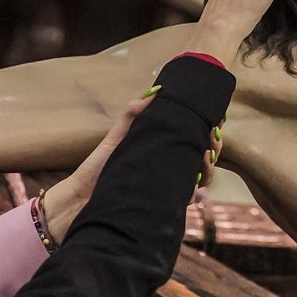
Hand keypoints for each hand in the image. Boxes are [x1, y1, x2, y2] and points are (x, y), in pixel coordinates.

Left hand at [39, 96, 223, 241]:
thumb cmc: (97, 168)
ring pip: (200, 176)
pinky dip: (195, 191)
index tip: (213, 120)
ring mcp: (167, 185)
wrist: (82, 200)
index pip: (190, 137)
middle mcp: (167, 166)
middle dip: (212, 145)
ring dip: (208, 166)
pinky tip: (196, 186)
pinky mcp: (163, 204)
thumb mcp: (115, 138)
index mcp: (159, 148)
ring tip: (205, 156)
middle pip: (201, 154)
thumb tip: (154, 92)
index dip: (205, 128)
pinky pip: (187, 197)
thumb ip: (131, 115)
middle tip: (213, 138)